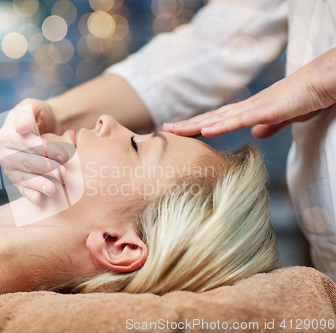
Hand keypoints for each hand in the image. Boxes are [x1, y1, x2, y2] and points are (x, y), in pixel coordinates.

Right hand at [0, 102, 68, 203]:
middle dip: (46, 169)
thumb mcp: (33, 106)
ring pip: (24, 177)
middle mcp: (4, 152)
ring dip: (38, 184)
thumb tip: (21, 127)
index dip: (45, 150)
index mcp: (7, 133)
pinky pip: (21, 187)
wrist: (42, 126)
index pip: (27, 143)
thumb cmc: (39, 115)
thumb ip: (26, 112)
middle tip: (63, 174)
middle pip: (27, 162)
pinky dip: (29, 194)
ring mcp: (8, 167)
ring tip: (52, 190)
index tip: (62, 155)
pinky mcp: (15, 178)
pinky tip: (39, 199)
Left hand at [163, 48, 335, 137]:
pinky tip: (204, 130)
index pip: (217, 120)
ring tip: (174, 130)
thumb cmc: (304, 97)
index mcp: (248, 111)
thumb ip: (269, 124)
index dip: (197, 126)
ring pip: (218, 118)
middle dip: (187, 125)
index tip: (180, 131)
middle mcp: (245, 108)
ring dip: (195, 125)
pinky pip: (239, 119)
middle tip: (164, 130)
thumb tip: (257, 133)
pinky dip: (220, 125)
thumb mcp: (283, 116)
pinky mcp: (265, 110)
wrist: (321, 83)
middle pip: (210, 118)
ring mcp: (253, 108)